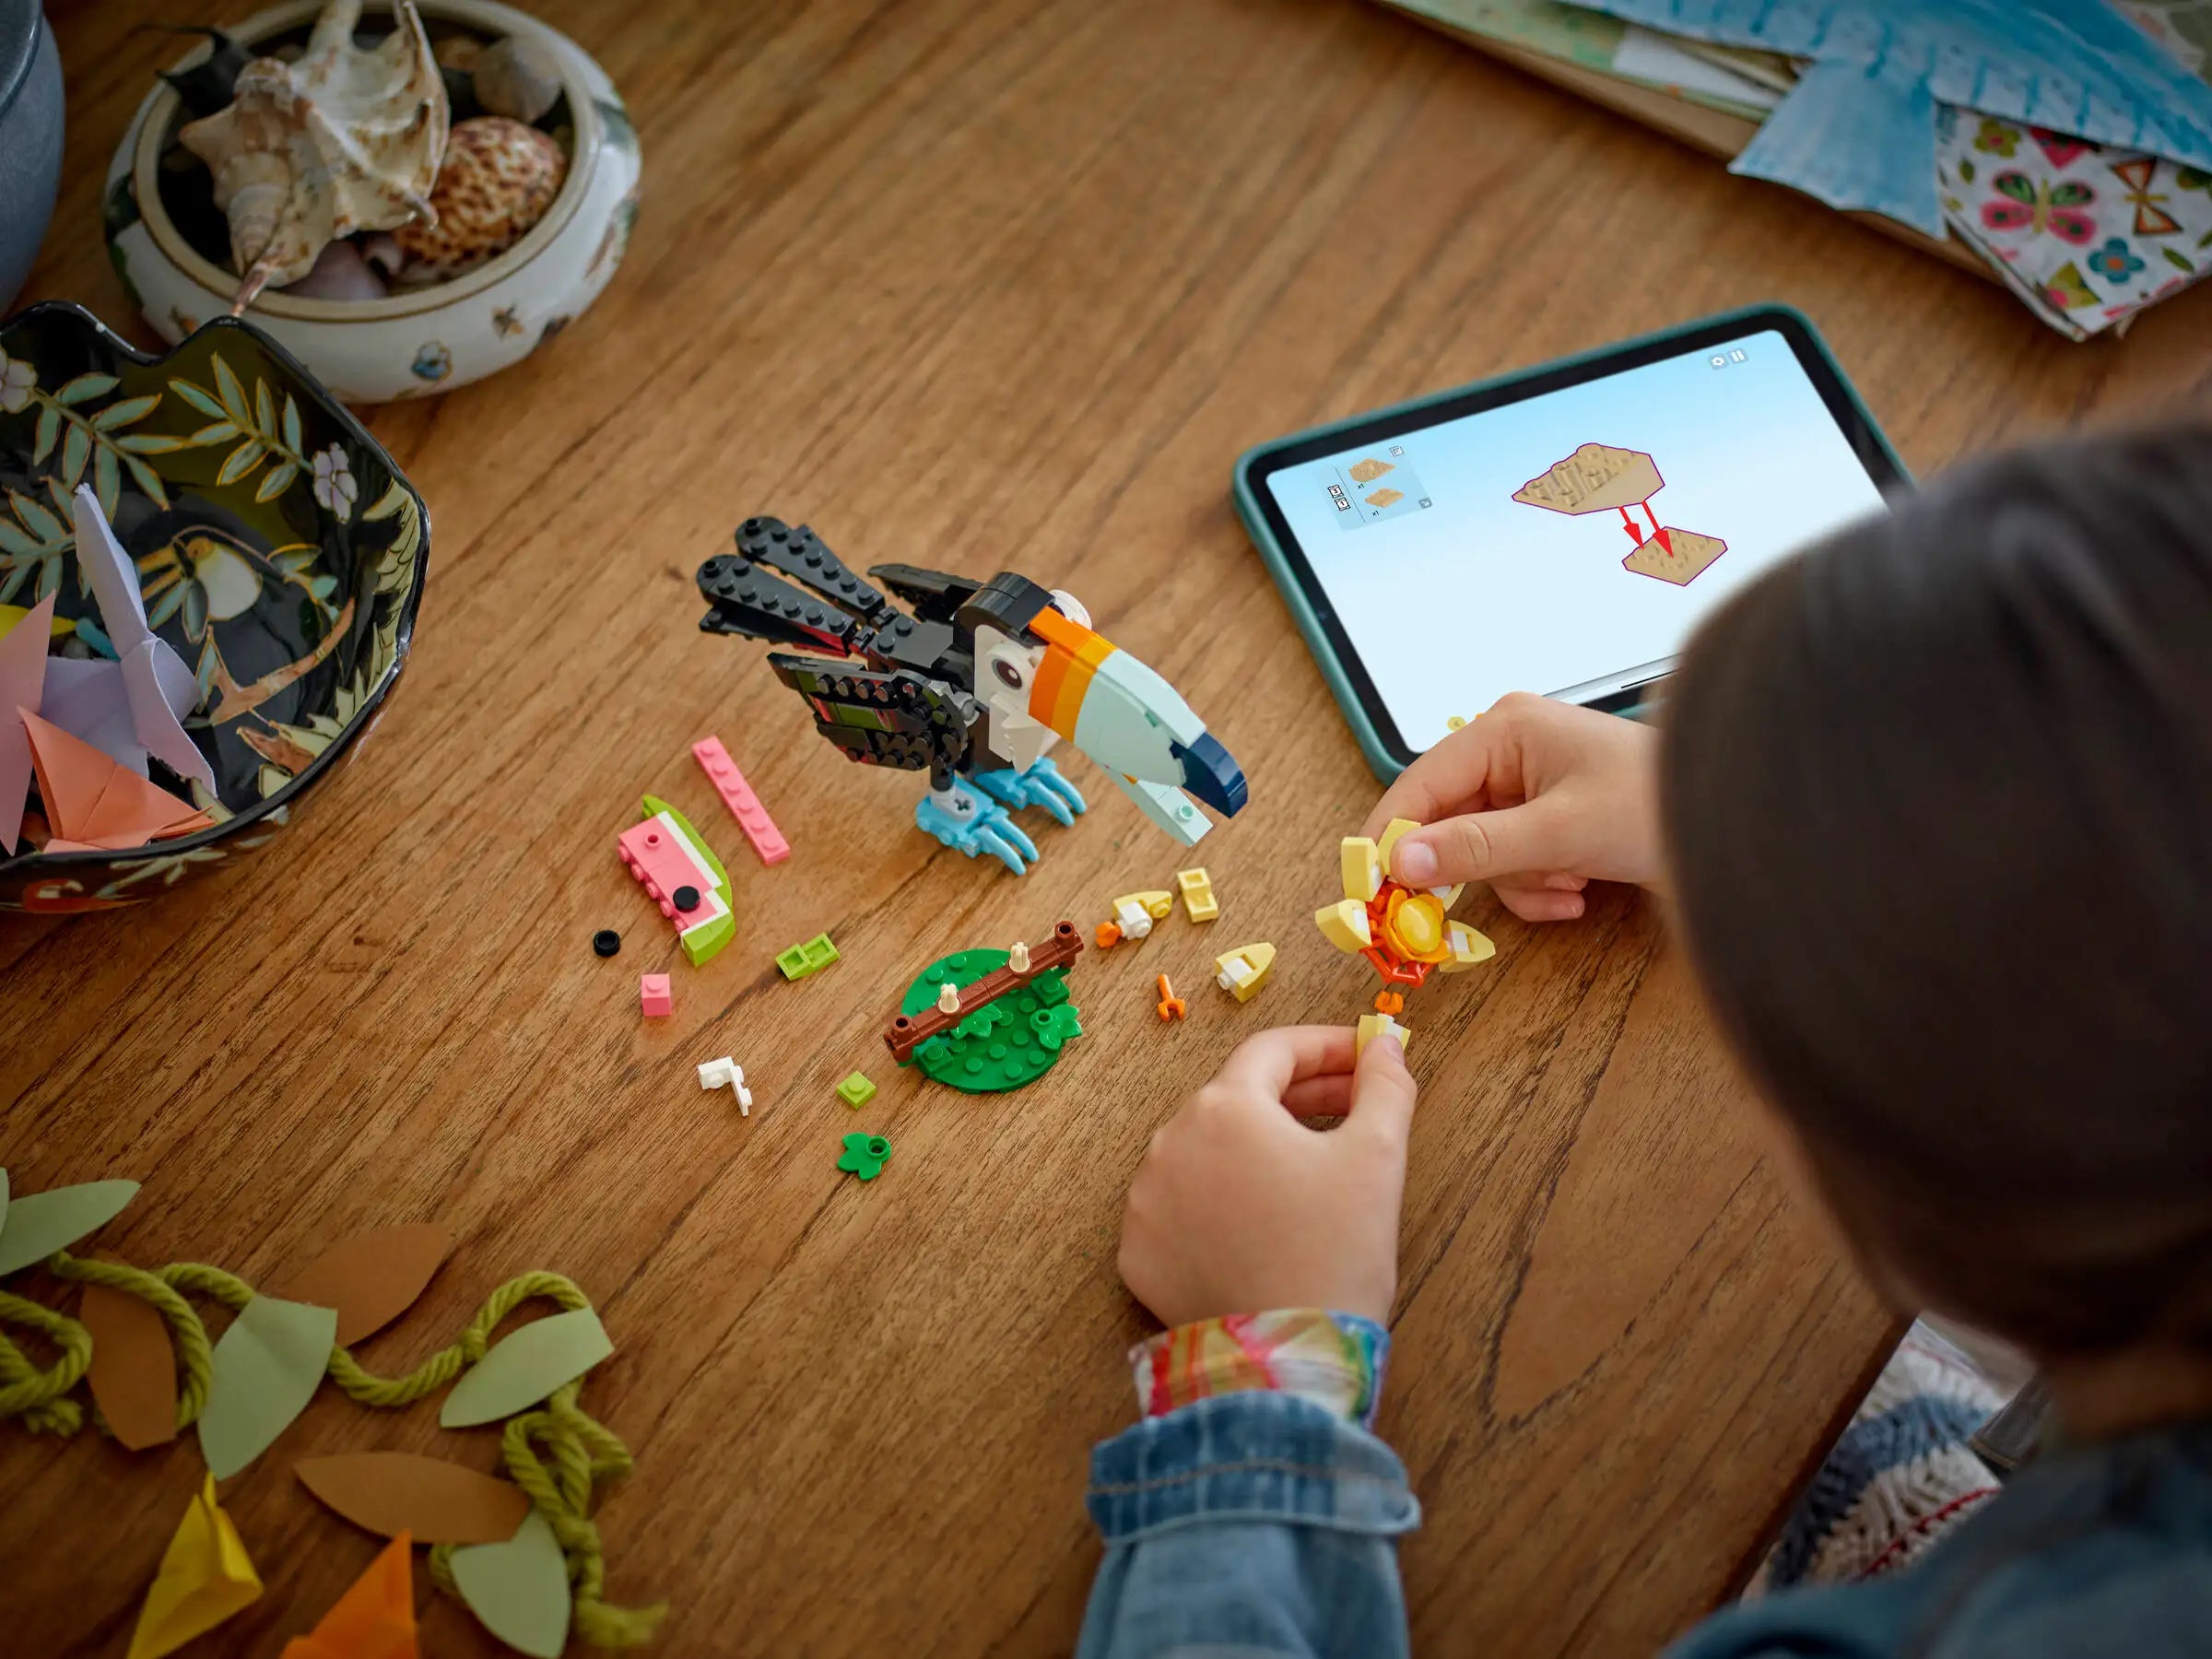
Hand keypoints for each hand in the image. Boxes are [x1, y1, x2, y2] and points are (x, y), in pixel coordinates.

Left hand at [1119, 1026, 1416, 1326]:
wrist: (1287, 1361)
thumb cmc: (1336, 1253)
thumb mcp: (1377, 1158)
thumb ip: (1384, 1086)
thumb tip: (1385, 1045)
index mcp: (1225, 1108)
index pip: (1274, 1051)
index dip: (1325, 1046)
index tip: (1365, 1055)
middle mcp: (1169, 1142)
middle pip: (1238, 1098)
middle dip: (1300, 1095)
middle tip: (1355, 1106)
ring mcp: (1145, 1200)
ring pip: (1207, 1151)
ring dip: (1257, 1146)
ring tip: (1311, 1166)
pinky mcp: (1137, 1253)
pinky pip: (1183, 1206)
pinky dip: (1221, 1200)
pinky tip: (1263, 1216)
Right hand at [1364, 692, 1661, 921]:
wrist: (1739, 825)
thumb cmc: (1659, 806)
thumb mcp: (1559, 832)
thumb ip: (1476, 847)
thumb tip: (1402, 863)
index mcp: (1505, 729)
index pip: (1420, 785)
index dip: (1390, 837)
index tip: (1367, 887)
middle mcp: (1512, 751)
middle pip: (1449, 823)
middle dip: (1476, 868)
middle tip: (1443, 920)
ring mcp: (1533, 786)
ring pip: (1482, 852)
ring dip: (1519, 882)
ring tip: (1568, 883)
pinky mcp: (1553, 820)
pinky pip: (1515, 863)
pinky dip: (1541, 887)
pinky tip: (1581, 889)